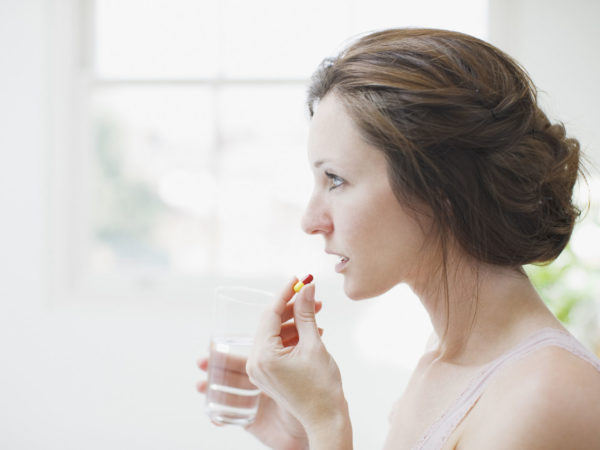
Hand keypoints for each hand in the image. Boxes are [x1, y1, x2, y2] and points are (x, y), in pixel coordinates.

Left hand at [196, 279, 323, 448]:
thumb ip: (306, 314)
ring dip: (293, 322)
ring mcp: (259, 370)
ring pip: (273, 334)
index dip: (284, 293)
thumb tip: (306, 288)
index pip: (269, 314)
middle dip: (290, 307)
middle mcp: (255, 363)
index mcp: (263, 356)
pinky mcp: (268, 375)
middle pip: (269, 323)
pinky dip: (291, 337)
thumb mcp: (314, 345)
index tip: (297, 279)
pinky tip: (310, 329)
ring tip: (315, 312)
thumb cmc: (322, 387)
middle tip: (310, 293)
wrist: (326, 419)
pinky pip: (275, 347)